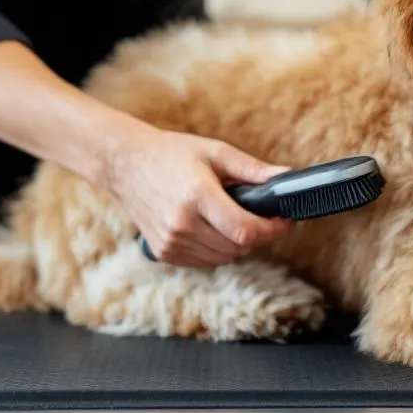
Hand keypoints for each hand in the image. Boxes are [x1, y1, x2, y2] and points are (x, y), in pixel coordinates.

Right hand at [106, 124, 294, 267]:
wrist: (125, 165)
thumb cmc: (172, 154)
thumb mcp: (215, 152)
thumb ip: (253, 169)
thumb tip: (288, 178)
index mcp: (197, 195)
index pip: (245, 230)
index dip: (272, 230)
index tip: (286, 222)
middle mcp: (182, 223)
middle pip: (238, 246)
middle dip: (257, 234)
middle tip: (260, 215)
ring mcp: (171, 241)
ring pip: (224, 257)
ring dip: (237, 243)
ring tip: (231, 217)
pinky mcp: (164, 252)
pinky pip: (205, 261)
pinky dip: (216, 249)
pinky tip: (211, 227)